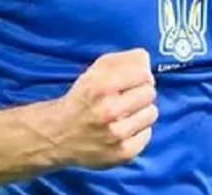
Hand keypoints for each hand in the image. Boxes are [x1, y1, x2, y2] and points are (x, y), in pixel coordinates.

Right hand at [53, 48, 158, 168]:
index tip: (133, 80)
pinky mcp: (122, 153)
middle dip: (140, 93)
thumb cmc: (82, 98)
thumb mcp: (95, 71)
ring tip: (126, 114)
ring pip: (151, 113)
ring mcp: (116, 134)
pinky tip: (124, 129)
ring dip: (141, 112)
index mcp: (101, 86)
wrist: (59, 134)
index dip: (140, 75)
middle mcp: (108, 110)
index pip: (144, 74)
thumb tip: (146, 58)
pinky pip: (147, 134)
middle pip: (150, 93)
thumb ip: (123, 60)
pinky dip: (138, 131)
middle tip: (128, 98)